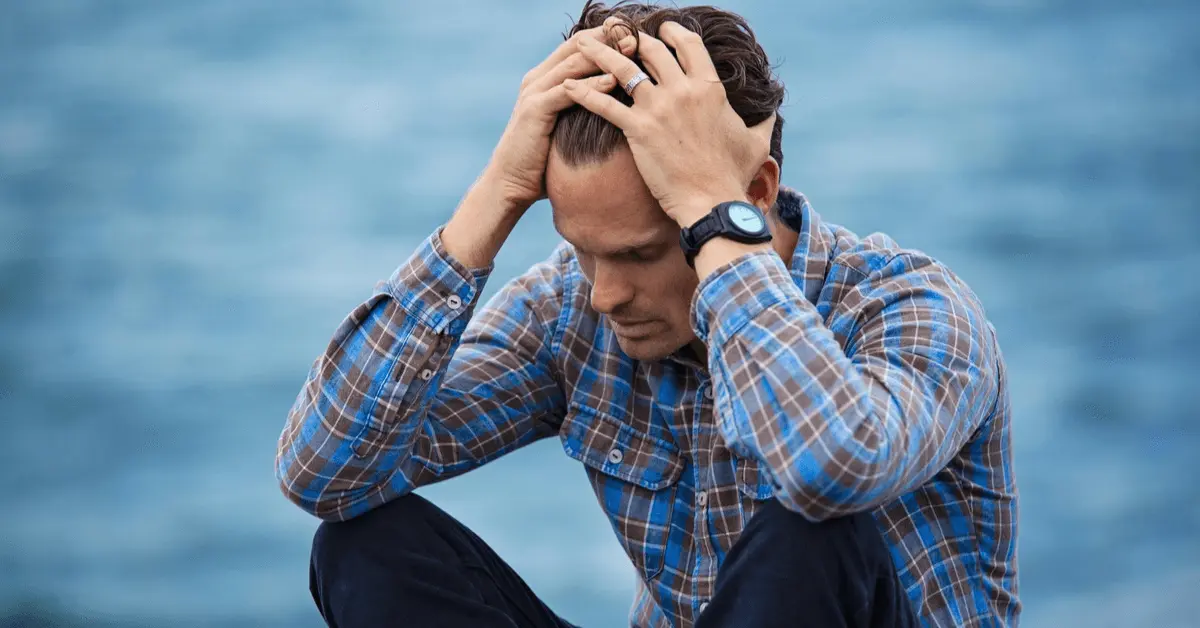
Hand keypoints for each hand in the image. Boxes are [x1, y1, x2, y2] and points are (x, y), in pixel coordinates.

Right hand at [483, 22, 636, 213]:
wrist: (511, 183)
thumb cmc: (543, 160)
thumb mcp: (566, 127)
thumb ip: (583, 109)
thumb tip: (617, 106)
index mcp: (545, 78)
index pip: (579, 45)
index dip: (606, 37)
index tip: (636, 34)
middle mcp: (538, 78)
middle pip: (577, 46)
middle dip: (607, 38)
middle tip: (637, 34)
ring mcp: (534, 92)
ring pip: (573, 63)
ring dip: (604, 56)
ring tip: (631, 50)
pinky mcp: (534, 110)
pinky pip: (567, 92)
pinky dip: (591, 84)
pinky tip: (613, 80)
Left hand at [562, 22, 774, 226]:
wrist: (712, 202)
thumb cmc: (733, 175)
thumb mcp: (756, 142)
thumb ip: (763, 121)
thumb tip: (773, 110)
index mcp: (710, 87)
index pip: (687, 44)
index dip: (671, 32)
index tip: (659, 29)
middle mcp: (683, 90)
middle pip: (651, 50)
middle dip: (631, 38)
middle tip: (616, 34)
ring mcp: (658, 108)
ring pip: (622, 68)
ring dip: (599, 52)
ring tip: (581, 44)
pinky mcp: (637, 130)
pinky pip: (604, 104)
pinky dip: (583, 93)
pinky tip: (566, 87)